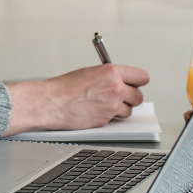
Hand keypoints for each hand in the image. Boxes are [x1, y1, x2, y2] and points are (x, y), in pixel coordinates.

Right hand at [3, 64, 149, 135]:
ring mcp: (112, 105)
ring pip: (129, 110)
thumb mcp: (90, 72)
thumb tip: (121, 82)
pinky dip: (109, 117)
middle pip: (139, 96)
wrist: (51, 102)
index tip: (135, 84)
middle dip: (130, 97)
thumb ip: (109, 76)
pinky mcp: (106, 120)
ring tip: (104, 104)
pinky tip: (96, 111)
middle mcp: (115, 88)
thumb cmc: (65, 87)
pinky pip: (115, 119)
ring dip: (120, 109)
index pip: (142, 77)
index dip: (138, 82)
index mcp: (111, 72)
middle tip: (120, 96)